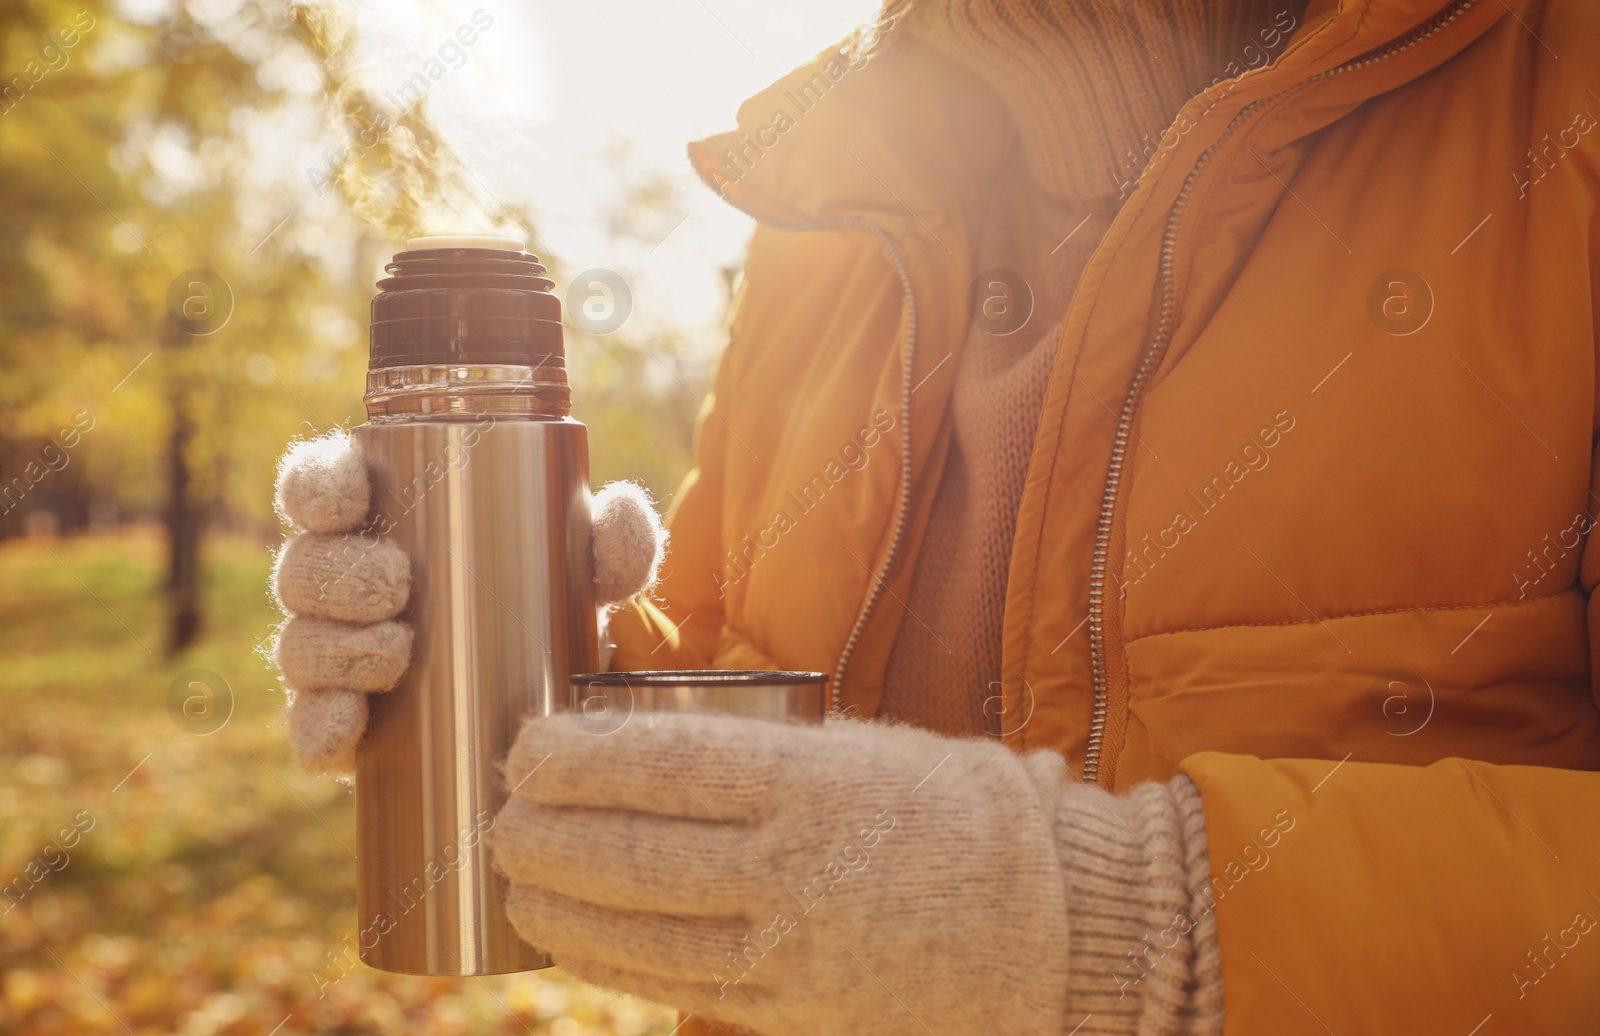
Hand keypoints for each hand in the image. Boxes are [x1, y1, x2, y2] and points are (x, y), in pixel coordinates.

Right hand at [270, 431, 665, 773]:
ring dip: (333, 646)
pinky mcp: (347, 724)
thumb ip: (616, 538)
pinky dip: (320, 727)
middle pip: (304, 567)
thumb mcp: (595, 571)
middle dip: (337, 573)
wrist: (560, 700)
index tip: (347, 500)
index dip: (316, 486)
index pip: (322, 485)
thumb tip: (620, 509)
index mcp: (388, 521)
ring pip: (299, 643)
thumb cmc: (560, 606)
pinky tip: (347, 727)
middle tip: (394, 586)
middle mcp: (346, 584)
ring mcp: (338, 657)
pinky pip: (310, 726)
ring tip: (395, 652)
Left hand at [491, 712, 1073, 1035]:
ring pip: (636, 930)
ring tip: (514, 873)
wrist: (1062, 934)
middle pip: (628, 853)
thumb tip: (660, 749)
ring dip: (556, 901)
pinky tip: (570, 936)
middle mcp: (792, 872)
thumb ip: (774, 753)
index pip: (658, 767)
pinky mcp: (792, 1014)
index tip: (526, 744)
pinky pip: (675, 986)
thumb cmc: (971, 818)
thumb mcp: (878, 750)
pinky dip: (608, 960)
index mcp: (816, 786)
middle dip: (541, 832)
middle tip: (502, 810)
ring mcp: (790, 955)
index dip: (571, 758)